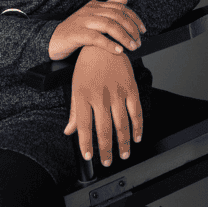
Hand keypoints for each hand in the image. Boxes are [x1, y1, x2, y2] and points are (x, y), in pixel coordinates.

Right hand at [48, 0, 146, 60]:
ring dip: (124, 37)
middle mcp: (89, 10)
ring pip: (109, 25)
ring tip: (132, 47)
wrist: (50, 40)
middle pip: (117, 16)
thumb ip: (108, 7)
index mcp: (94, 5)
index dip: (134, 18)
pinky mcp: (76, 34)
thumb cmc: (74, 31)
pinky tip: (118, 51)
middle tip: (139, 41)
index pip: (120, 8)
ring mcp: (82, 21)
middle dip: (131, 29)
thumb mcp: (91, 16)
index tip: (143, 29)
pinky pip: (96, 38)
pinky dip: (109, 44)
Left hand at [63, 45, 142, 166]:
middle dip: (106, 150)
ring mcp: (117, 92)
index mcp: (83, 96)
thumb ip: (75, 112)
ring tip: (123, 155)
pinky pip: (136, 111)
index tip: (88, 157)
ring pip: (122, 124)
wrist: (103, 44)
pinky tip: (136, 137)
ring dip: (123, 143)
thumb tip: (69, 131)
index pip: (85, 126)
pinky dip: (138, 126)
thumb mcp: (76, 88)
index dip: (86, 144)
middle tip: (108, 162)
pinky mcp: (130, 88)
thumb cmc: (87, 66)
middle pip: (104, 129)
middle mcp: (100, 96)